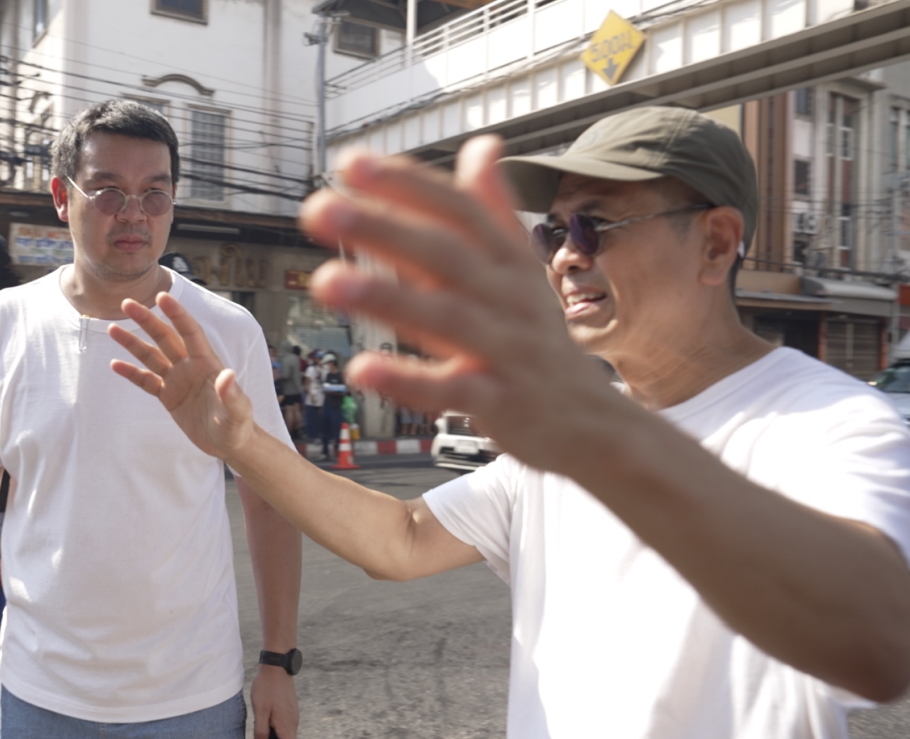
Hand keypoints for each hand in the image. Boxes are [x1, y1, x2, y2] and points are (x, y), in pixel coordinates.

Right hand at [107, 295, 256, 459]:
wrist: (230, 444)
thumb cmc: (238, 426)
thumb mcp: (237, 412)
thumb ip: (231, 394)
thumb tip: (228, 375)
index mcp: (207, 364)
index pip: (190, 332)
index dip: (177, 315)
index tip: (162, 297)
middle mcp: (190, 367)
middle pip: (165, 338)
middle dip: (147, 320)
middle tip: (127, 303)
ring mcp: (177, 380)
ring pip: (151, 356)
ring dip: (133, 343)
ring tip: (112, 328)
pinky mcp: (168, 396)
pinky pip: (146, 382)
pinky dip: (131, 373)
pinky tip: (115, 364)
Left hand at [251, 666, 298, 738]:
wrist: (277, 666)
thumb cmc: (267, 687)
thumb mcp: (260, 710)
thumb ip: (261, 731)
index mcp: (286, 725)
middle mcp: (293, 722)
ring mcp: (293, 715)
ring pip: (287, 734)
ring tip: (263, 736)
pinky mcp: (291, 708)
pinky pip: (286, 725)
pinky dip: (278, 729)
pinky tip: (267, 724)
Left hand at [297, 140, 621, 474]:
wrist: (589, 421)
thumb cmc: (535, 339)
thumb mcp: (519, 271)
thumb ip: (491, 211)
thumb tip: (482, 145)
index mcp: (507, 261)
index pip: (457, 210)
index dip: (406, 185)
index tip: (350, 163)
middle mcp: (507, 297)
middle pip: (445, 254)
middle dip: (382, 228)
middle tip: (320, 209)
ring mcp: (504, 350)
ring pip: (445, 318)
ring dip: (385, 297)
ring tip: (325, 281)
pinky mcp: (497, 403)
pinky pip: (450, 391)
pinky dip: (407, 380)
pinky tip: (361, 369)